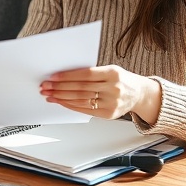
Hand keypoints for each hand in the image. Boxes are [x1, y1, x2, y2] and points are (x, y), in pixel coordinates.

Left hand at [39, 65, 161, 123]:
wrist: (139, 94)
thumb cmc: (121, 79)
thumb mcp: (110, 70)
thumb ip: (91, 73)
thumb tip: (64, 76)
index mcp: (113, 73)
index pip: (85, 75)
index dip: (67, 76)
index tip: (53, 77)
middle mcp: (113, 88)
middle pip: (81, 89)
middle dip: (60, 88)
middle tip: (46, 87)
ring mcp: (112, 103)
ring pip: (81, 100)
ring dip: (62, 98)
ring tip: (49, 95)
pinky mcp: (108, 114)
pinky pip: (85, 110)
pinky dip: (70, 106)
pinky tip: (61, 102)